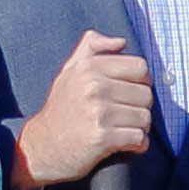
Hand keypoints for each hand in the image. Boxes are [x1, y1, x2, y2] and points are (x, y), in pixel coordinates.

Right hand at [15, 30, 152, 189]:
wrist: (42, 147)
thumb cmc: (61, 109)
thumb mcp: (69, 72)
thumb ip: (91, 48)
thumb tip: (121, 42)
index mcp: (88, 67)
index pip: (140, 67)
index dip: (140, 82)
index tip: (127, 94)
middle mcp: (93, 86)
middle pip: (146, 94)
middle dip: (139, 107)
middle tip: (122, 116)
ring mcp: (98, 112)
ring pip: (145, 117)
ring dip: (139, 127)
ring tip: (121, 129)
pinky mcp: (102, 137)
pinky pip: (140, 138)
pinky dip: (137, 144)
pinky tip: (123, 144)